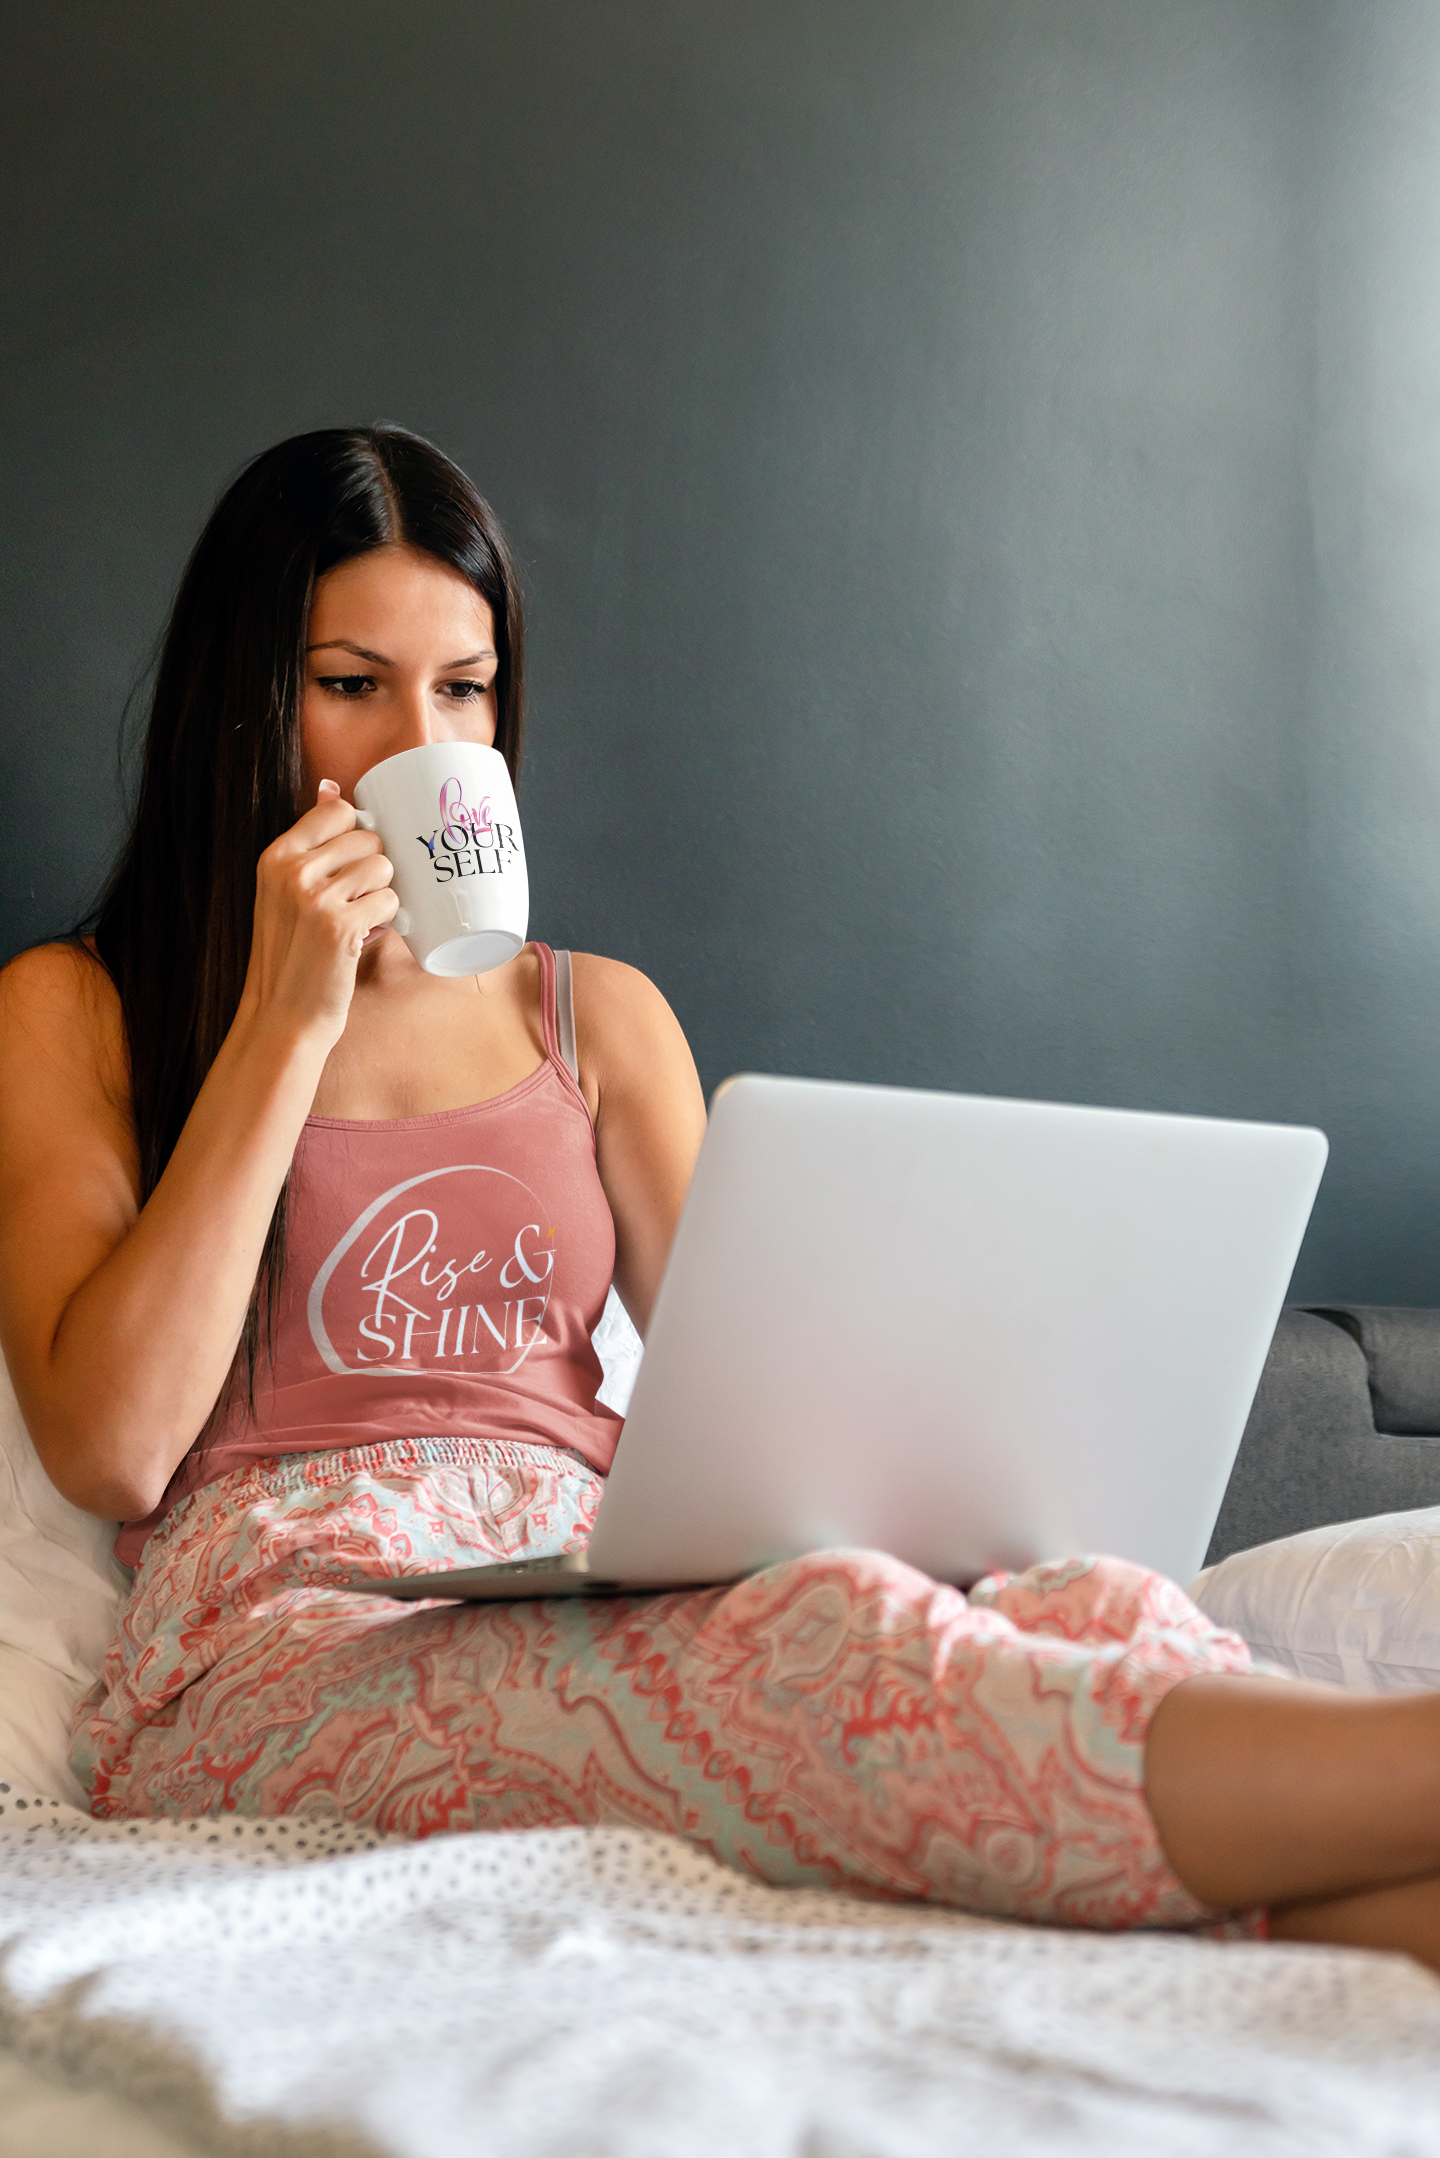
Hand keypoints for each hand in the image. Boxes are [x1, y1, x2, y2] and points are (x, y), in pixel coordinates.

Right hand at [239, 780, 397, 1047]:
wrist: (284, 1016)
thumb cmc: (293, 953)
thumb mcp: (287, 891)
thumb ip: (311, 842)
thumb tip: (330, 786)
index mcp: (276, 856)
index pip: (338, 811)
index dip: (356, 838)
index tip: (349, 866)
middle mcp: (292, 871)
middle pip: (368, 839)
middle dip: (371, 871)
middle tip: (351, 905)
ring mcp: (315, 897)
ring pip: (383, 868)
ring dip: (380, 896)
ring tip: (356, 922)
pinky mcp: (340, 926)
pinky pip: (390, 900)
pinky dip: (386, 921)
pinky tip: (362, 938)